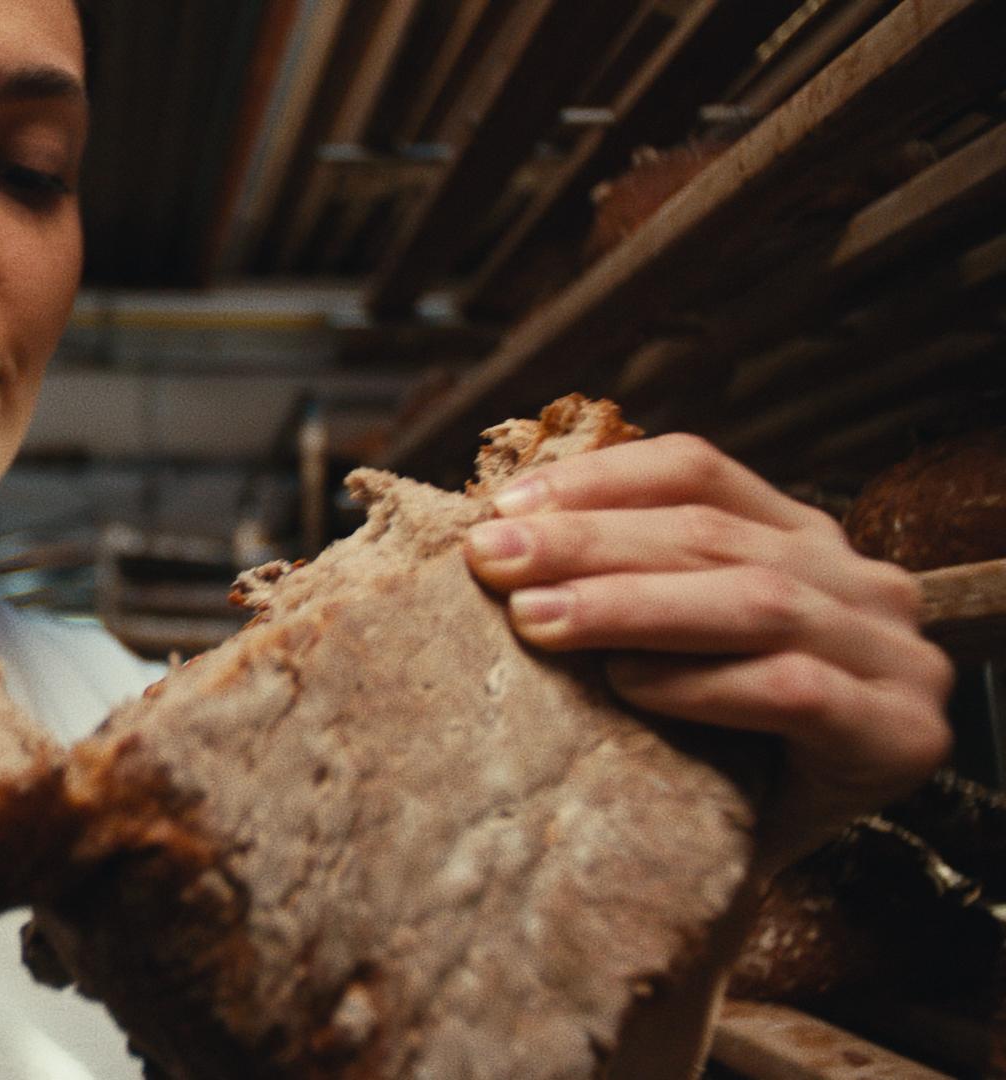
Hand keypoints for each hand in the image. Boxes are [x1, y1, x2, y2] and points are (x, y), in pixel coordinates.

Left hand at [463, 433, 953, 868]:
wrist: (759, 866)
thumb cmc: (705, 746)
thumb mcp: (669, 647)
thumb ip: (627, 583)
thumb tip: (499, 536)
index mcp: (803, 539)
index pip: (698, 472)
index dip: (600, 479)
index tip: (504, 506)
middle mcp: (860, 582)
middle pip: (711, 534)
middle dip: (590, 541)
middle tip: (492, 557)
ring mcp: (894, 657)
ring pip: (754, 601)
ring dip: (630, 605)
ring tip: (534, 618)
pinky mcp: (900, 734)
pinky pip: (793, 690)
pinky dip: (701, 684)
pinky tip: (627, 687)